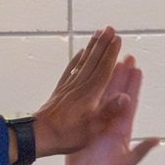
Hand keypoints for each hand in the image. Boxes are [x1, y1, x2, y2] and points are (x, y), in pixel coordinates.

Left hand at [24, 28, 128, 160]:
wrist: (39, 136)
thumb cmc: (67, 135)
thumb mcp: (92, 129)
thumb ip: (109, 112)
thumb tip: (126, 96)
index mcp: (90, 94)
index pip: (104, 69)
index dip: (111, 53)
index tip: (117, 39)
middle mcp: (80, 86)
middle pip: (93, 60)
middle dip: (102, 44)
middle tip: (109, 28)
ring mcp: (69, 86)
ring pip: (82, 61)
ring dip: (91, 47)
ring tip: (97, 33)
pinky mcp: (60, 90)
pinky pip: (70, 69)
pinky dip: (76, 59)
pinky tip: (80, 52)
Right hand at [55, 57, 157, 164]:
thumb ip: (139, 151)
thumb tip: (157, 139)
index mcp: (122, 130)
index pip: (129, 103)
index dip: (133, 86)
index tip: (137, 68)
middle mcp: (111, 123)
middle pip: (118, 94)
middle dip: (123, 75)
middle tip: (127, 56)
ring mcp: (97, 124)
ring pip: (103, 97)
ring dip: (108, 80)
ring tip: (111, 62)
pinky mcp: (84, 126)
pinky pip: (87, 105)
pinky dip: (89, 91)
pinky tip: (87, 81)